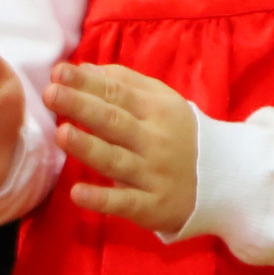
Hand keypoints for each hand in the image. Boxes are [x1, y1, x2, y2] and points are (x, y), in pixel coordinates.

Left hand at [48, 62, 198, 233]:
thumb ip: (125, 83)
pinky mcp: (151, 206)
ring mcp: (152, 175)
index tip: (58, 72)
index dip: (87, 82)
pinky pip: (124, 203)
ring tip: (62, 134)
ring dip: (89, 147)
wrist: (221, 179)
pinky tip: (77, 193)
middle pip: (114, 121)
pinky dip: (101, 199)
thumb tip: (86, 68)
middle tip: (51, 93)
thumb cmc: (180, 134)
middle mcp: (154, 140)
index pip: (117, 93)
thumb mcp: (162, 101)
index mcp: (156, 110)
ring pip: (116, 160)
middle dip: (82, 106)